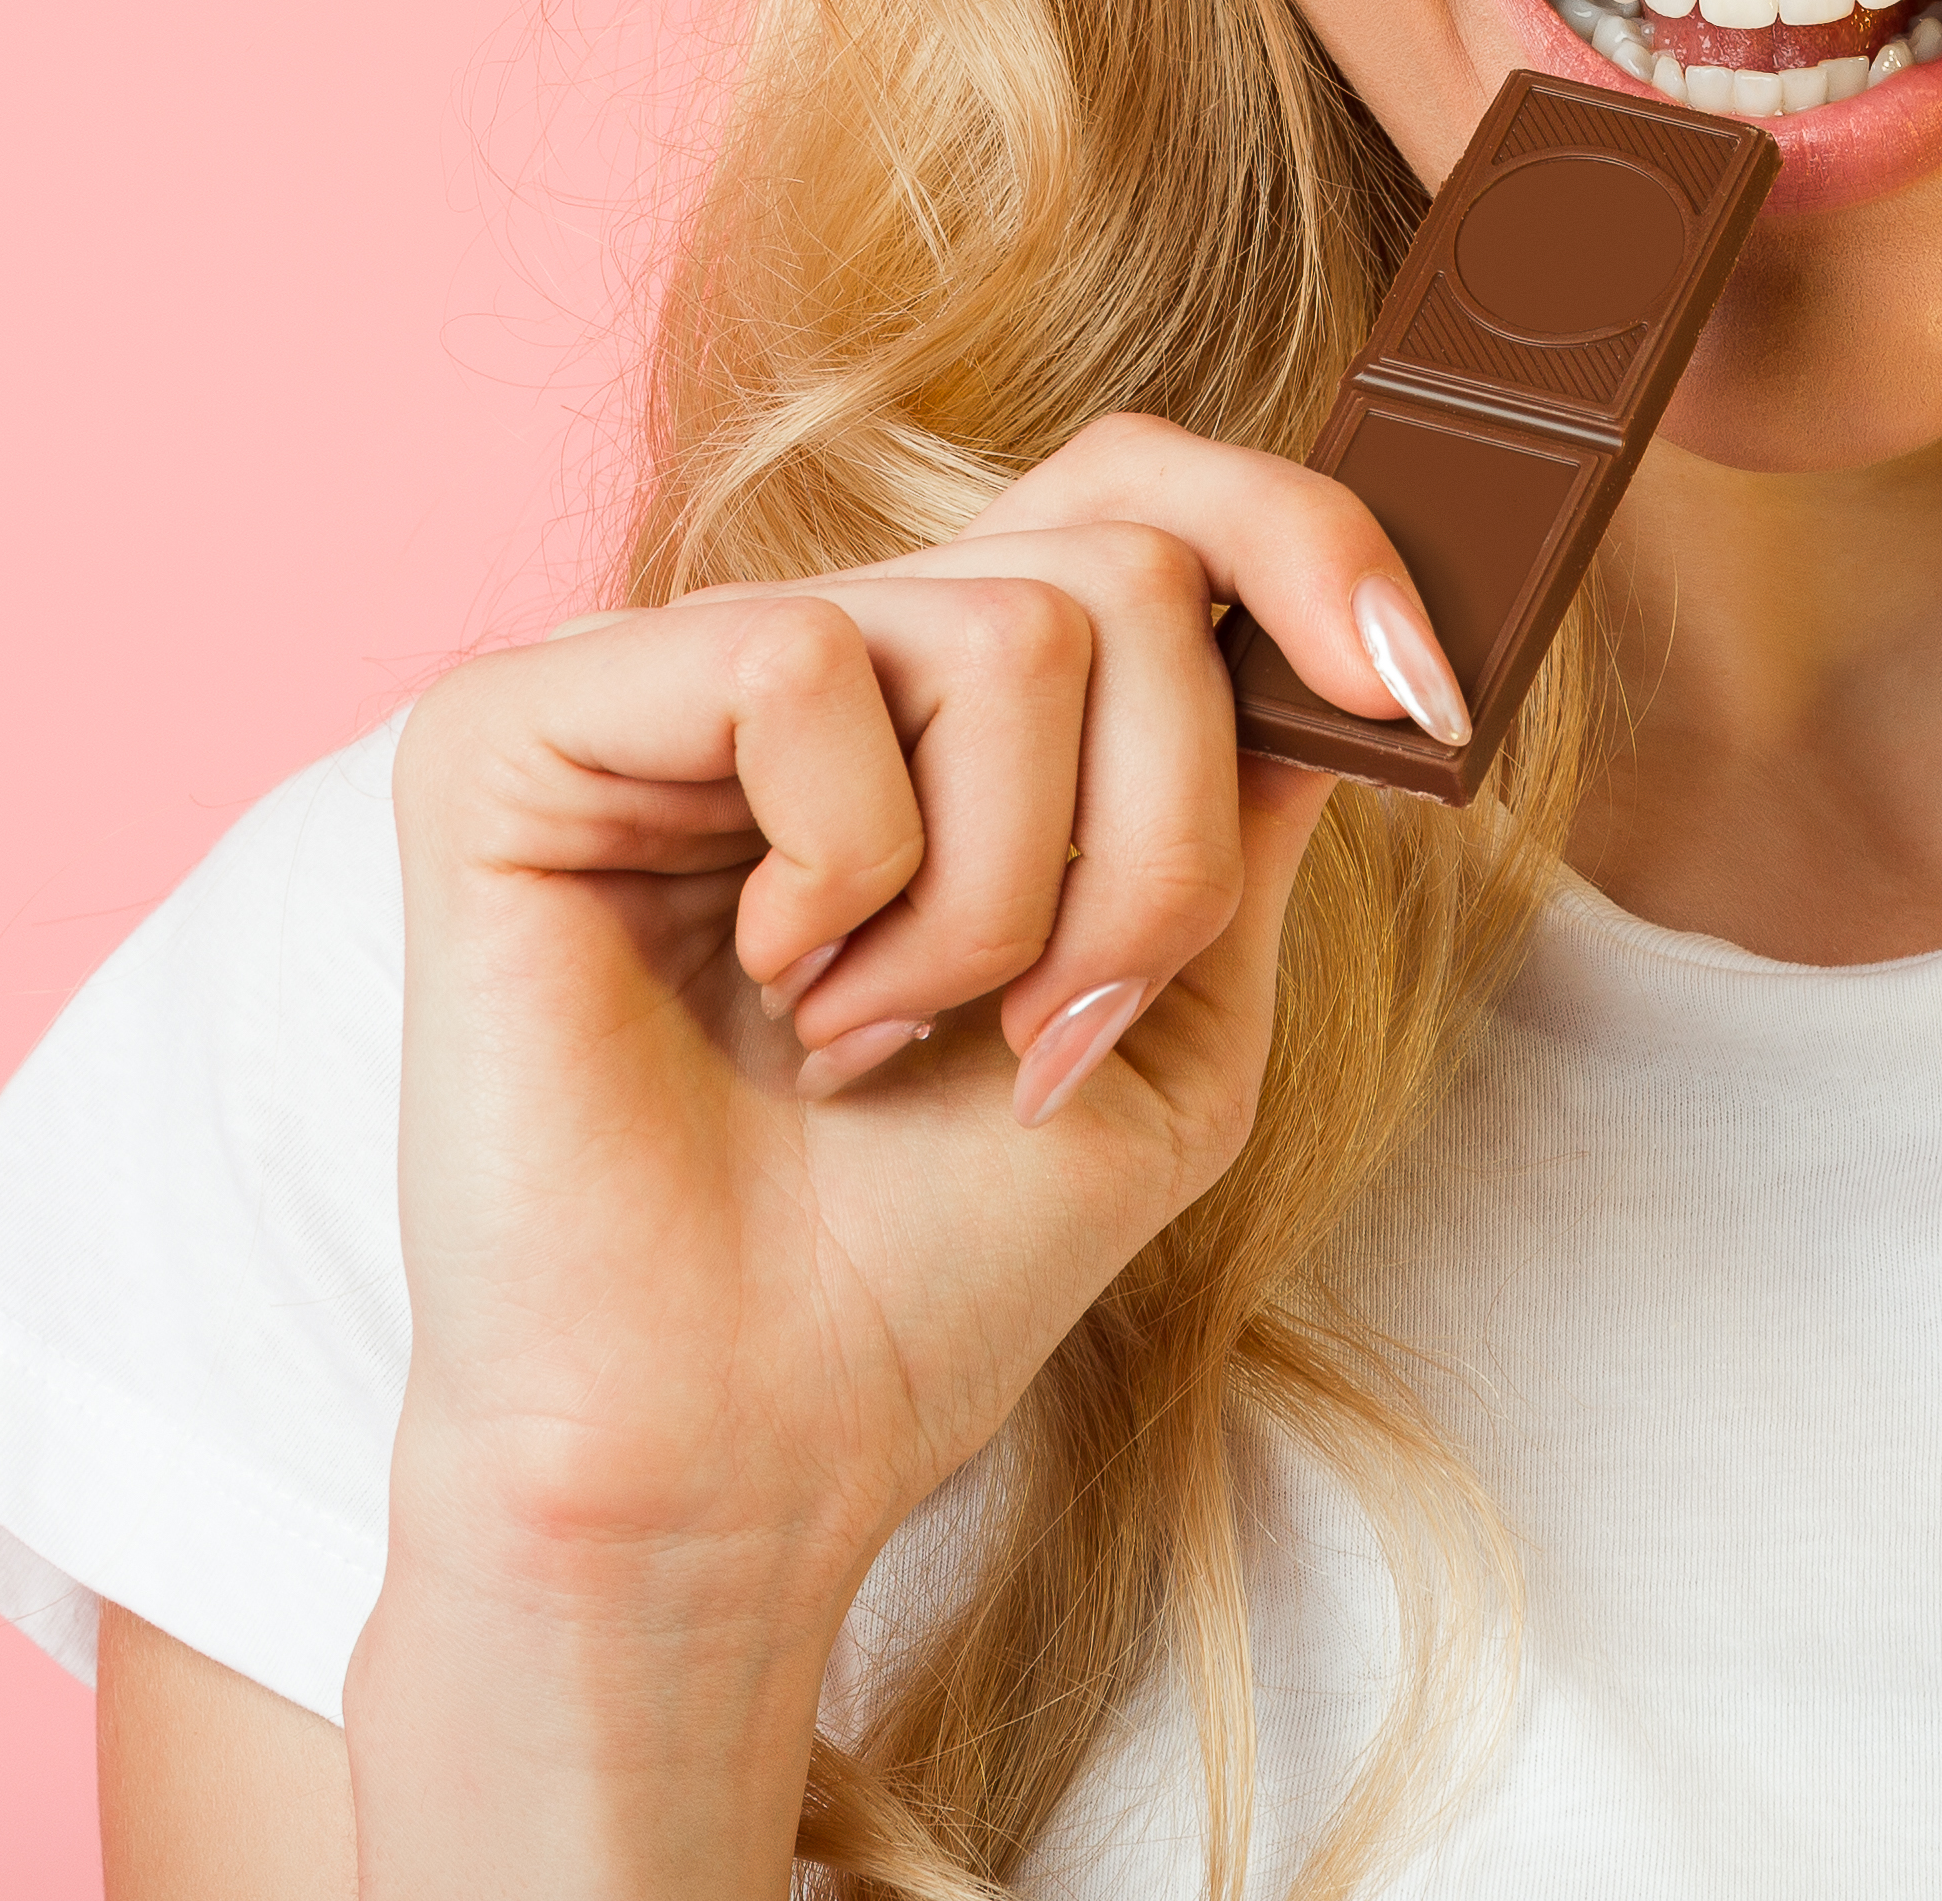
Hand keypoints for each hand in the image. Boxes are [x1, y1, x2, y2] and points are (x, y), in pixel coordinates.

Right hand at [337, 414, 1445, 1891]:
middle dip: (1156, 845)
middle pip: (1122, 576)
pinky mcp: (518, 722)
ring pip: (1004, 630)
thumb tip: (1349, 629)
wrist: (745, 1452)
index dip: (1305, 541)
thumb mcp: (1173, 1018)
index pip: (1139, 489)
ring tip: (876, 1037)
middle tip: (1043, 1029)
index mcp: (938, 710)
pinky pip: (800, 666)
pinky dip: (849, 868)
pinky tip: (775, 986)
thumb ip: (1244, 805)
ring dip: (1006, 898)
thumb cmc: (930, 1262)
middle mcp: (805, 656)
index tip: (1423, 699)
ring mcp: (654, 674)